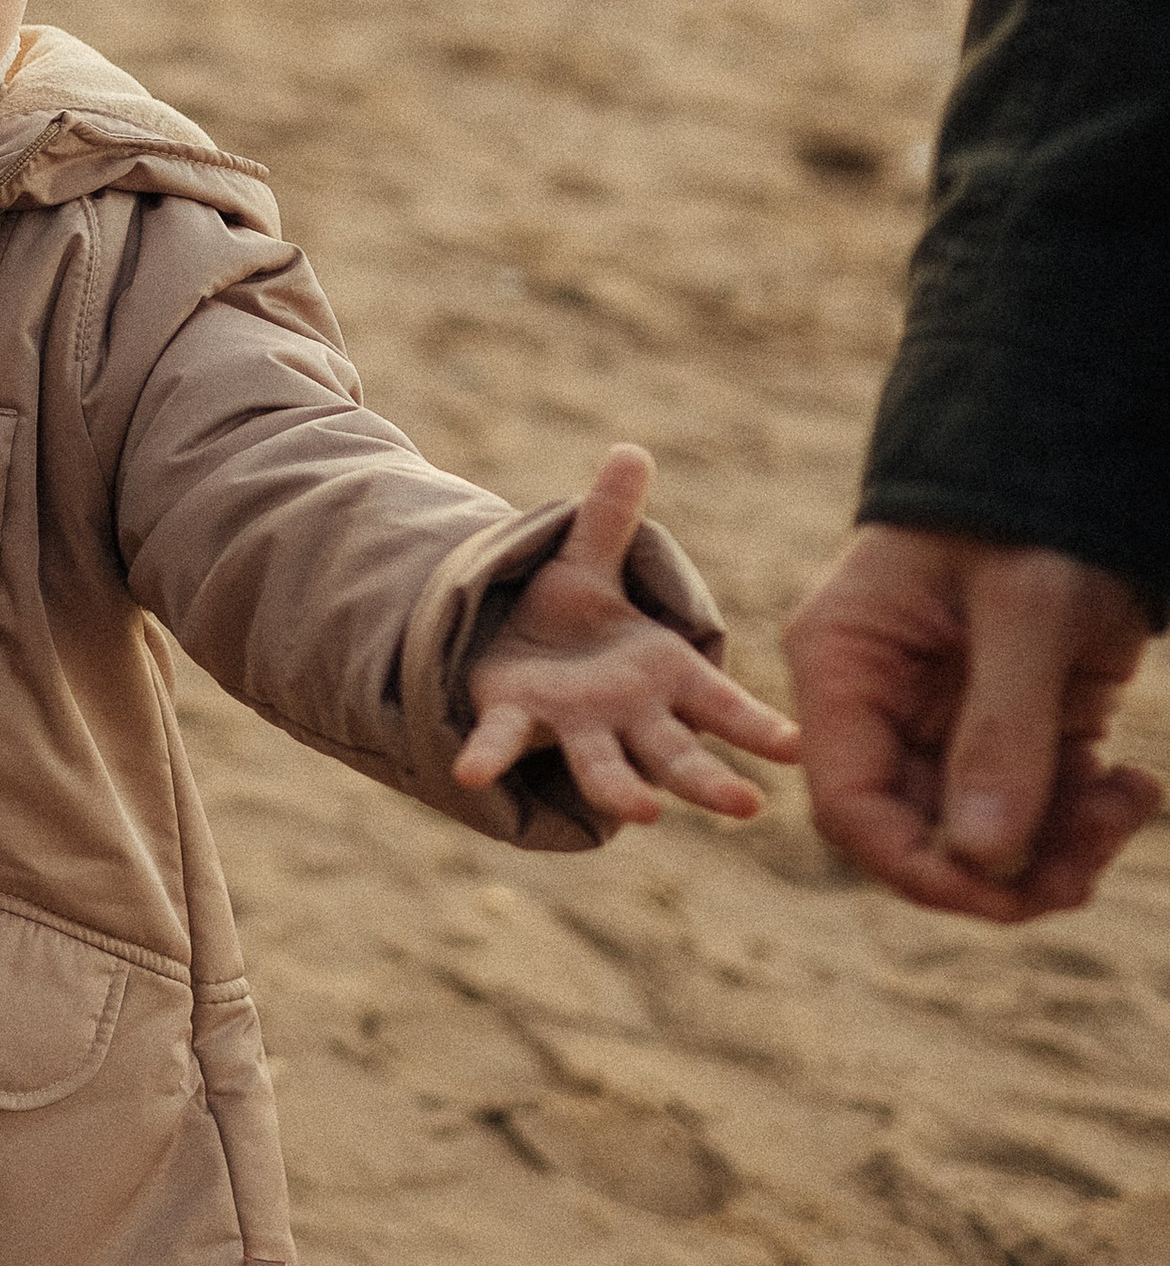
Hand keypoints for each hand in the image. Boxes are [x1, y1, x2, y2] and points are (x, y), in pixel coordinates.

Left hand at [458, 444, 798, 827]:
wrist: (502, 645)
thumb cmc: (565, 616)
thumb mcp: (586, 560)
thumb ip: (609, 519)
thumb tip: (630, 451)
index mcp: (662, 674)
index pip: (719, 703)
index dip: (755, 725)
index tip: (796, 750)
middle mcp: (627, 714)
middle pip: (675, 752)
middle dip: (708, 780)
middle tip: (746, 806)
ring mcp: (575, 725)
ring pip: (606, 768)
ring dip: (625, 790)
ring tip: (645, 814)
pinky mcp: (517, 719)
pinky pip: (502, 741)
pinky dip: (488, 757)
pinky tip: (470, 772)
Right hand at [784, 523, 1155, 921]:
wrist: (1081, 452)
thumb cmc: (1032, 510)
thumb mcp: (1026, 611)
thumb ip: (1003, 734)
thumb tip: (985, 861)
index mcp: (846, 670)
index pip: (853, 808)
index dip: (921, 869)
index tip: (1007, 890)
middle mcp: (884, 706)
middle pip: (921, 836)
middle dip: (1005, 869)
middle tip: (1087, 870)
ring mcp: (947, 719)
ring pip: (983, 834)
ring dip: (1057, 850)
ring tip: (1128, 806)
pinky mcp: (1015, 724)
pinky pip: (1036, 807)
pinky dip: (1087, 818)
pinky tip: (1135, 785)